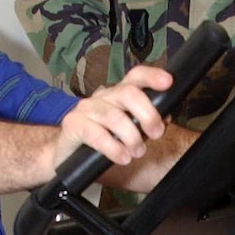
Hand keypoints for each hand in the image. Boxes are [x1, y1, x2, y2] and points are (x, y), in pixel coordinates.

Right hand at [53, 64, 173, 169]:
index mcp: (118, 95)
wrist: (66, 155)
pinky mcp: (73, 124)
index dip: (151, 77)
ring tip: (137, 152)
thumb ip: (145, 123)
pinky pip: (95, 134)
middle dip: (148, 114)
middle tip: (156, 133)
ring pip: (114, 116)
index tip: (168, 82)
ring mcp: (86, 109)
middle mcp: (102, 97)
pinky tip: (122, 157)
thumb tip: (166, 117)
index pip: (135, 77)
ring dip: (131, 137)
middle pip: (128, 93)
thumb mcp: (127, 131)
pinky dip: (113, 148)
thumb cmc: (101, 142)